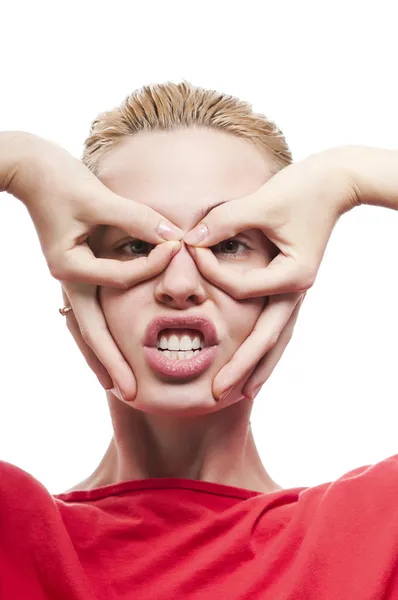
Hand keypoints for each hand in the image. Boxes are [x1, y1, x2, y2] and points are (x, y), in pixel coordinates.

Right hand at [3, 132, 182, 399]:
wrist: (30, 168)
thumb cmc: (60, 180)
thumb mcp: (98, 199)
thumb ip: (137, 220)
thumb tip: (175, 239)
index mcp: (71, 266)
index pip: (120, 279)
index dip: (151, 268)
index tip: (178, 252)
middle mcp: (68, 279)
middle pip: (92, 331)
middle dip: (111, 363)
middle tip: (131, 395)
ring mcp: (70, 279)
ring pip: (88, 328)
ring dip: (103, 357)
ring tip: (118, 388)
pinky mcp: (75, 271)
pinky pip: (90, 310)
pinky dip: (100, 332)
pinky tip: (110, 348)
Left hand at [184, 148, 359, 398]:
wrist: (334, 182)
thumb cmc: (300, 189)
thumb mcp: (261, 203)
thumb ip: (224, 222)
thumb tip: (189, 241)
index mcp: (291, 274)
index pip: (242, 288)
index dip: (211, 274)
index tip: (187, 253)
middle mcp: (296, 290)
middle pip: (267, 338)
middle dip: (242, 367)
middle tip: (217, 394)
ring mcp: (296, 292)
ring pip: (276, 339)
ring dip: (257, 367)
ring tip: (239, 394)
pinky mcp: (291, 288)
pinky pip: (277, 324)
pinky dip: (266, 347)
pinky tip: (256, 364)